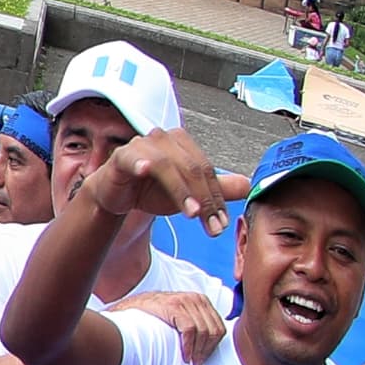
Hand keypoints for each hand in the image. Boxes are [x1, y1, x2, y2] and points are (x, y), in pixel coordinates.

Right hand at [87, 128, 229, 233]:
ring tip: (191, 213)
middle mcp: (165, 138)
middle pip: (192, 169)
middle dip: (205, 200)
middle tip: (211, 225)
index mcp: (183, 143)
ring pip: (168, 166)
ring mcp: (142, 145)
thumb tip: (249, 186)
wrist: (116, 194)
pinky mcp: (122, 156)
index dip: (217, 197)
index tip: (222, 222)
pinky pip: (134, 158)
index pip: (207, 170)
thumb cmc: (150, 190)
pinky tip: (144, 171)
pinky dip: (141, 163)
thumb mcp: (188, 194)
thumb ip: (216, 190)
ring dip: (181, 191)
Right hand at [138, 288, 228, 364]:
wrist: (130, 306)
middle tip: (198, 364)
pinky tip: (185, 355)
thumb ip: (194, 321)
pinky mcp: (174, 307)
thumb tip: (209, 342)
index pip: (219, 327)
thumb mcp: (179, 314)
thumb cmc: (154, 315)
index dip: (213, 346)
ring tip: (192, 362)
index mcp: (201, 300)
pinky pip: (189, 330)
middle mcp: (196, 298)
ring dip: (199, 351)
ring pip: (204, 332)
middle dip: (208, 350)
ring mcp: (185, 301)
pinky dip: (189, 346)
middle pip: (214, 330)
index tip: (204, 359)